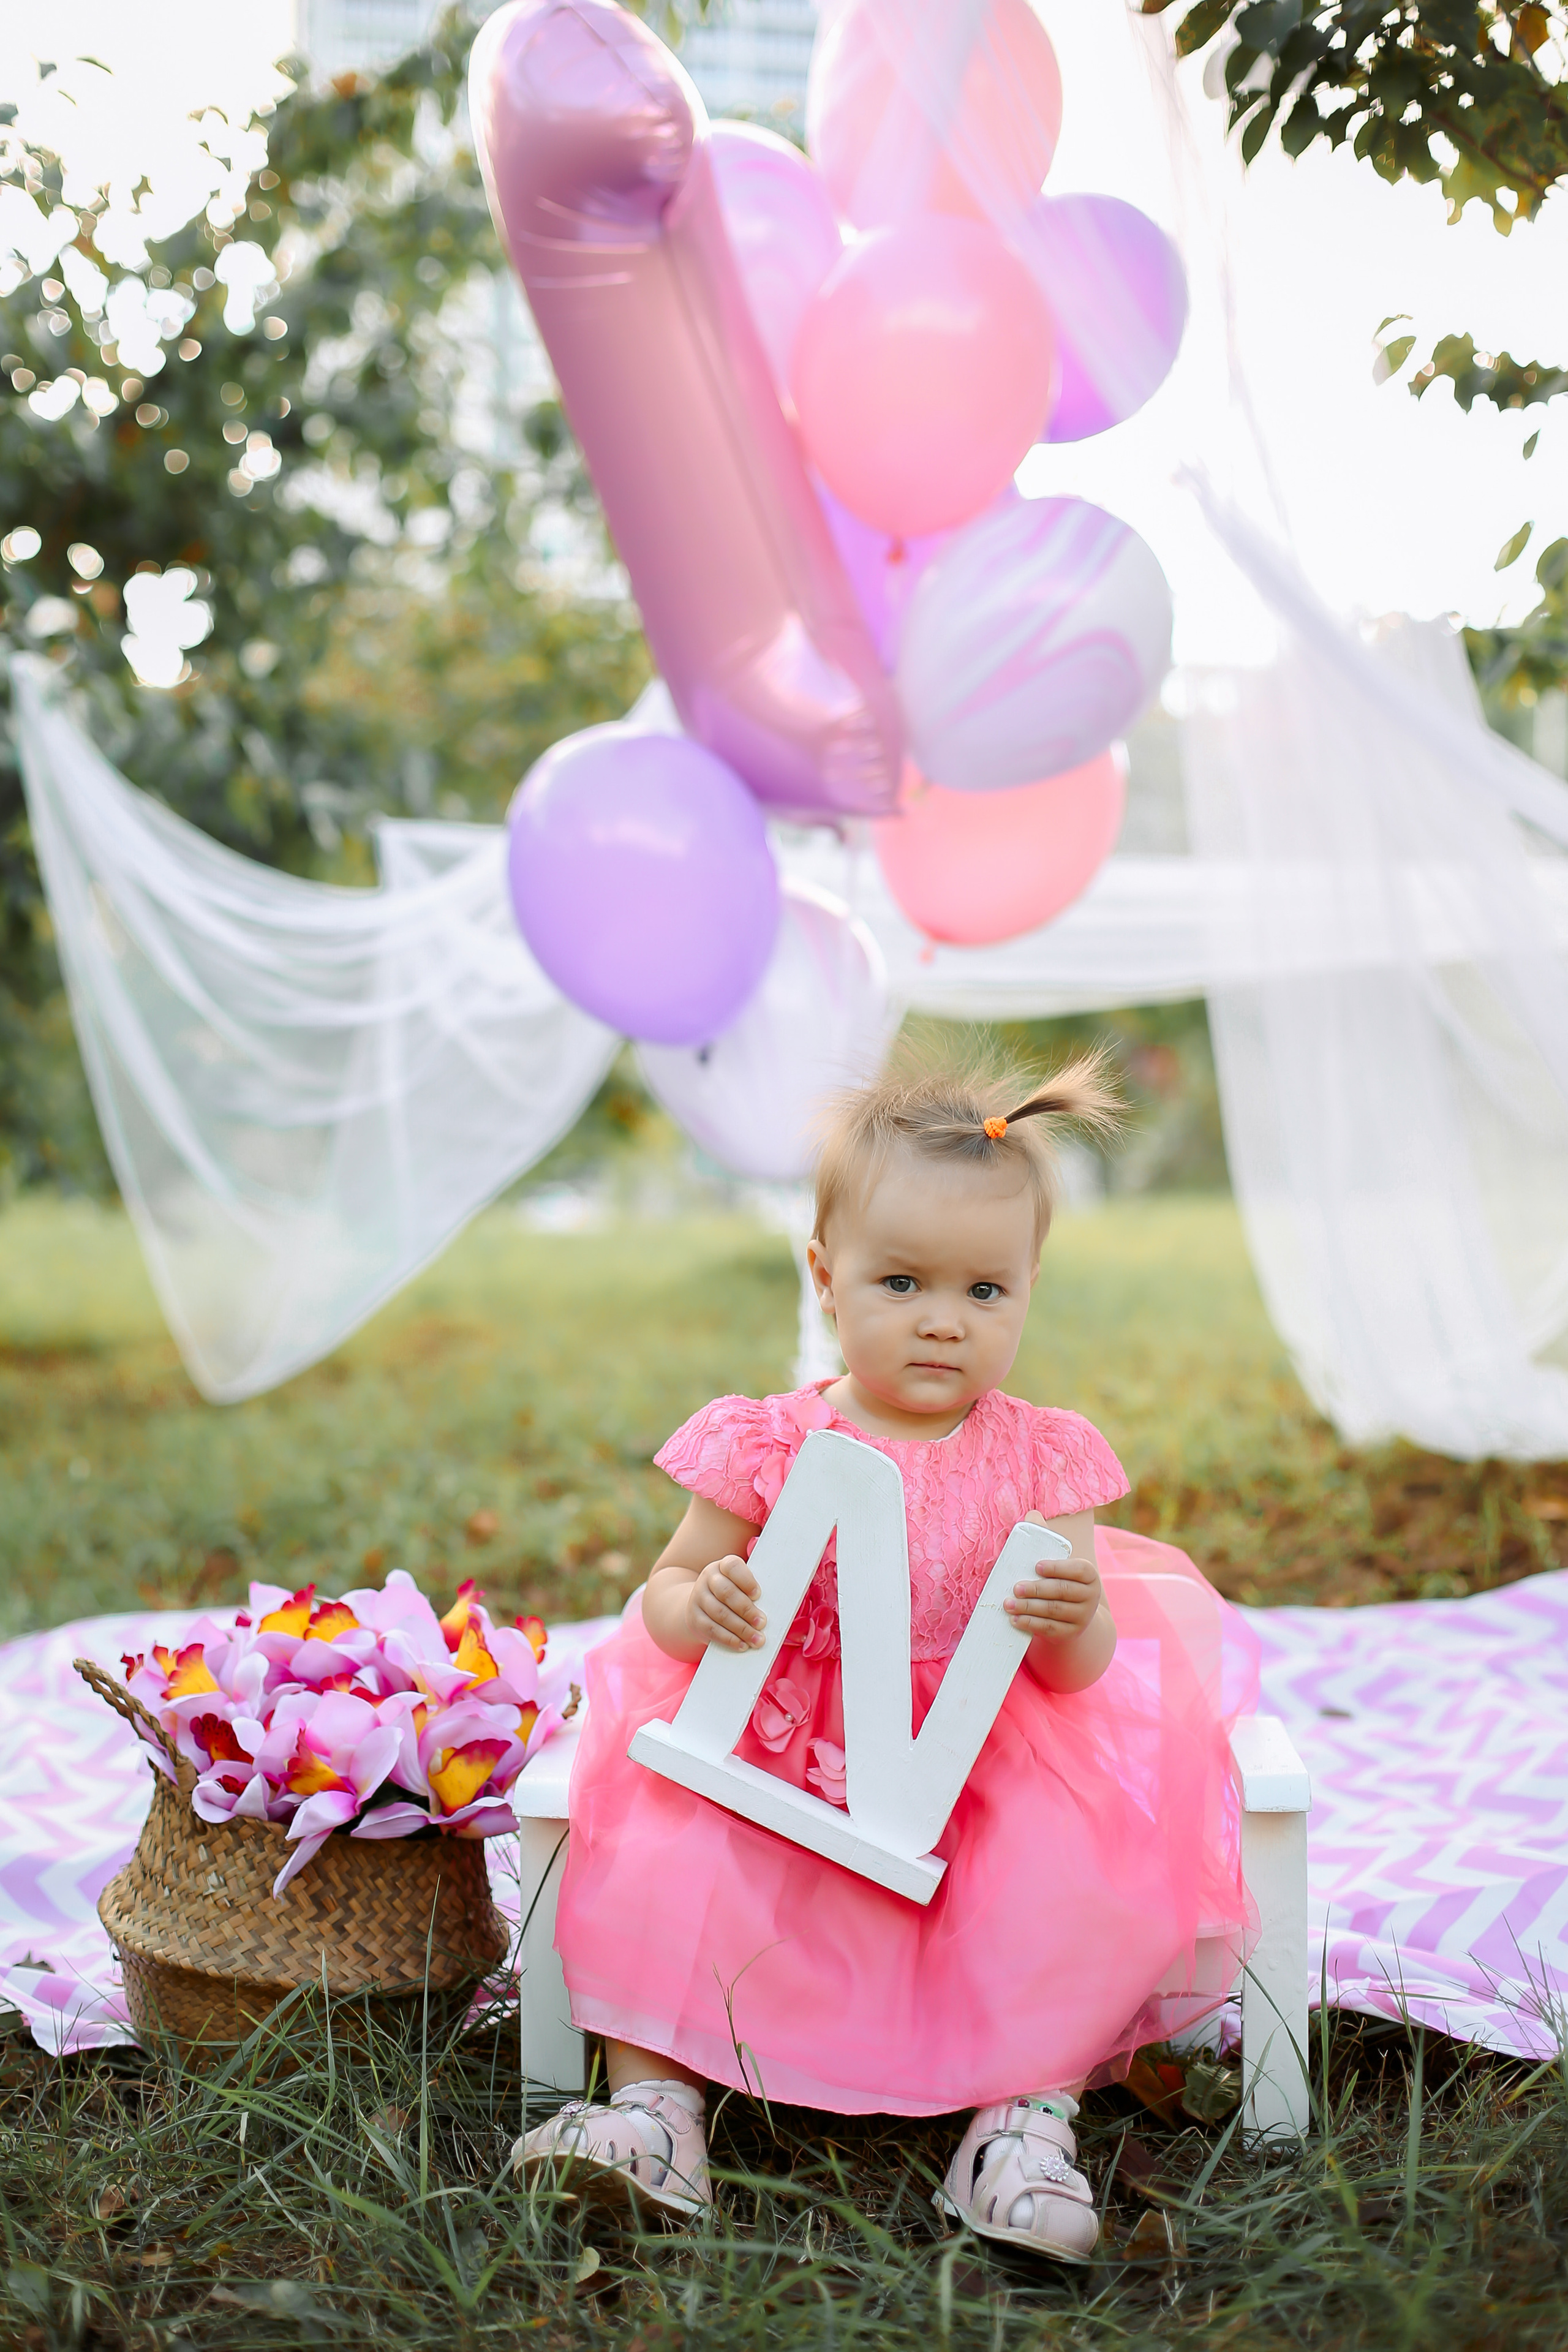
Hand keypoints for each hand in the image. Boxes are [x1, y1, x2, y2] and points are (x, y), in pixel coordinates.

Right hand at [686, 1554, 765, 1652]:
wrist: (699, 1606)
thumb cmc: (730, 1595)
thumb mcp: (738, 1586)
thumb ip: (751, 1592)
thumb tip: (772, 1608)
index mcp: (722, 1567)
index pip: (732, 1567)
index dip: (746, 1580)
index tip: (758, 1595)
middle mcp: (708, 1579)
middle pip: (726, 1592)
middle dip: (746, 1609)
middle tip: (762, 1623)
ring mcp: (698, 1598)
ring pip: (720, 1613)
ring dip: (741, 1628)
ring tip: (757, 1639)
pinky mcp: (695, 1618)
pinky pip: (712, 1629)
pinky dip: (729, 1639)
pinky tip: (742, 1644)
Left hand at [1004, 1520, 1102, 1642]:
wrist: (1072, 1618)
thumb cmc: (1059, 1581)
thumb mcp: (1057, 1563)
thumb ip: (1045, 1537)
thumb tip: (1032, 1516)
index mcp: (1089, 1575)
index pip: (1078, 1570)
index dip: (1058, 1568)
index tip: (1036, 1566)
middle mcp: (1091, 1597)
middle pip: (1062, 1592)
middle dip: (1036, 1589)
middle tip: (1015, 1587)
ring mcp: (1082, 1617)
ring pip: (1053, 1611)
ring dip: (1029, 1608)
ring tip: (1008, 1603)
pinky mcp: (1070, 1634)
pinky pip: (1049, 1629)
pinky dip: (1030, 1624)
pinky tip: (1015, 1619)